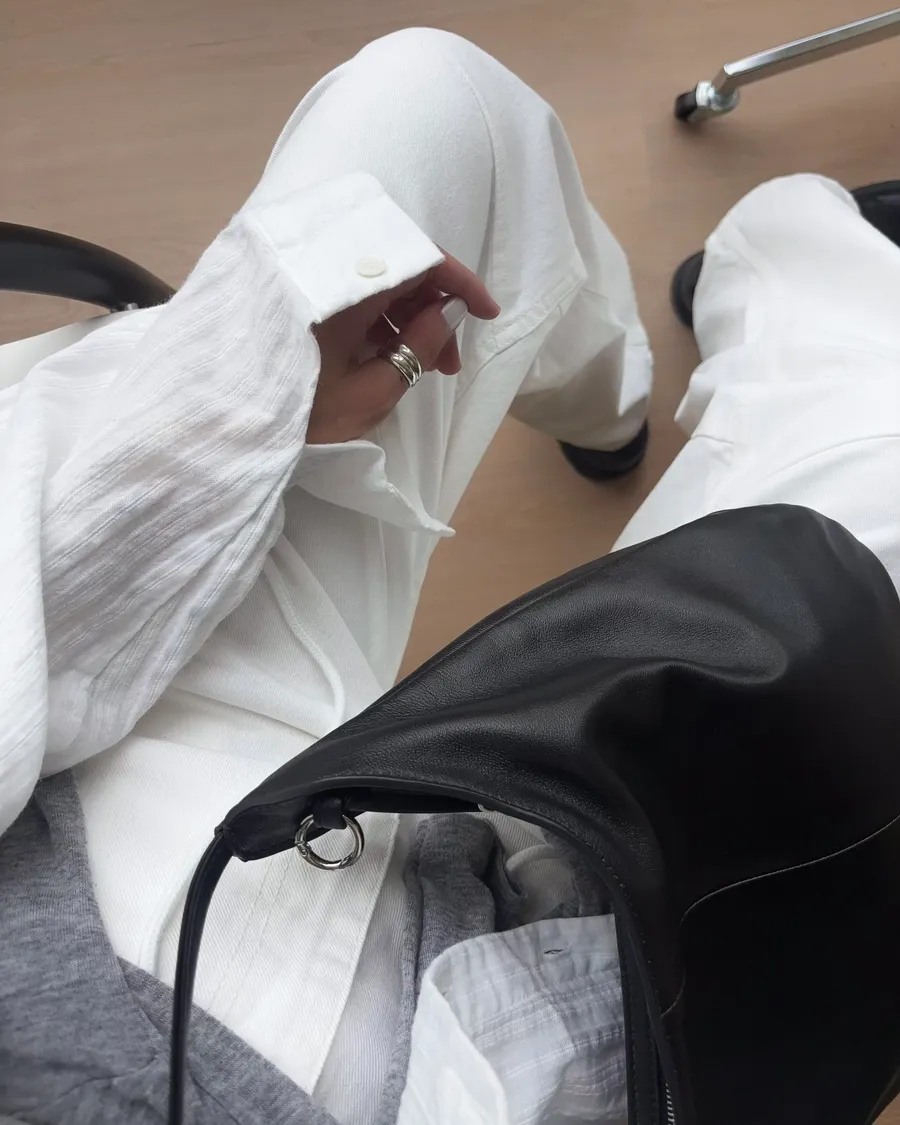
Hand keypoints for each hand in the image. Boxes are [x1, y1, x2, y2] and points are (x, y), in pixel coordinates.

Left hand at [308, 250, 499, 443]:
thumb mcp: (370, 393)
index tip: (487, 313)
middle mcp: (329, 274)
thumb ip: (417, 349)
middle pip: (400, 271)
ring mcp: (314, 286)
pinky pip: (356, 298)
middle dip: (437, 310)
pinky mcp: (304, 301)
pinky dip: (384, 321)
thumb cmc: (302, 414)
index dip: (459, 282)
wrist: (232, 426)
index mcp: (346, 288)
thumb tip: (448, 314)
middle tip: (451, 362)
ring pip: (381, 286)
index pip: (418, 259)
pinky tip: (395, 356)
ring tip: (429, 366)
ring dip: (413, 319)